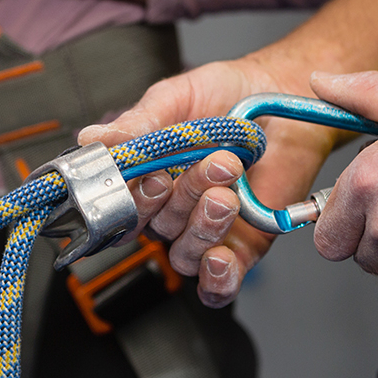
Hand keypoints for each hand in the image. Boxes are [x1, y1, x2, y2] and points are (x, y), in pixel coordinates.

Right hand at [80, 58, 336, 307]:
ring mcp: (207, 229)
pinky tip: (220, 259)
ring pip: (185, 253)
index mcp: (147, 177)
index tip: (152, 175)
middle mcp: (173, 208)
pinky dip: (217, 280)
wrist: (283, 93)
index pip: (121, 205)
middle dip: (180, 200)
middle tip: (210, 166)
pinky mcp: (244, 247)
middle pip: (156, 228)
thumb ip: (139, 122)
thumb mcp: (177, 99)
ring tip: (229, 192)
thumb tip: (94, 138)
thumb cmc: (228, 94)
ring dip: (203, 227)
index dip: (131, 199)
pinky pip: (219, 284)